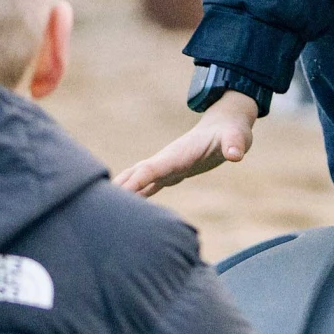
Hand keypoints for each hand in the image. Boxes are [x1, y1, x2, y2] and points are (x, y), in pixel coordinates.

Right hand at [114, 92, 258, 196]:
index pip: (151, 169)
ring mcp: (167, 166)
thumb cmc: (232, 132)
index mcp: (177, 154)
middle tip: (96, 206)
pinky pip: (147, 184)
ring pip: (137, 179)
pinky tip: (127, 208)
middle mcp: (167, 160)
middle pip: (136, 174)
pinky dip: (135, 194)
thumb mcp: (236, 138)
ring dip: (121, 191)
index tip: (116, 194)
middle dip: (118, 188)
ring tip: (102, 210)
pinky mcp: (172, 172)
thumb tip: (235, 154)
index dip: (134, 182)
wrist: (227, 124)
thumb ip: (234, 145)